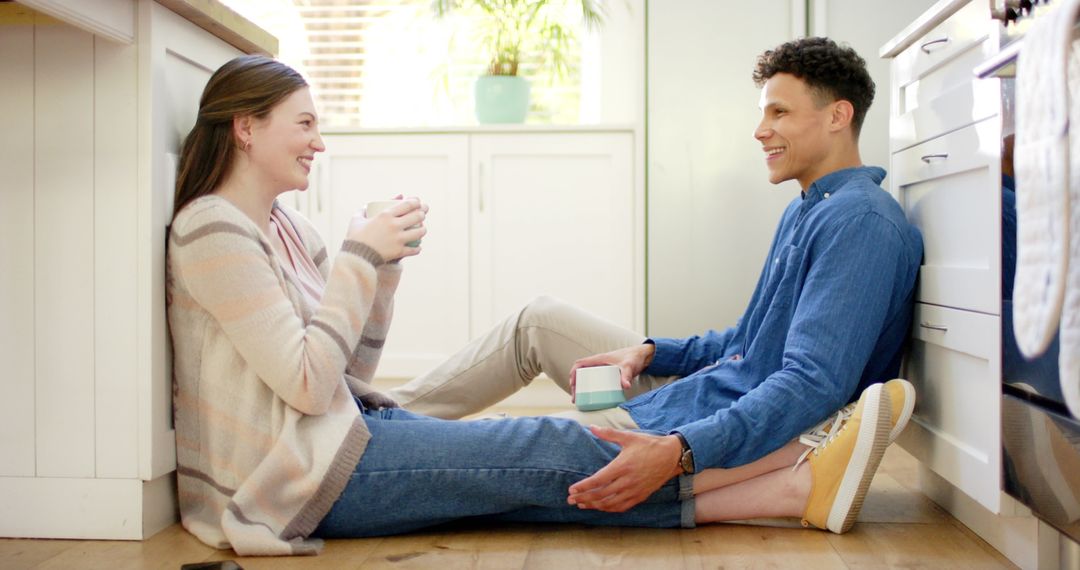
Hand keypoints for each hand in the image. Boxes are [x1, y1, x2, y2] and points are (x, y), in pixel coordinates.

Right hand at [347, 199, 426, 261]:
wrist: (355, 256)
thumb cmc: (355, 237)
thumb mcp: (356, 220)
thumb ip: (363, 210)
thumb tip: (368, 206)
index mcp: (385, 215)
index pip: (407, 205)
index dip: (416, 202)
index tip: (418, 202)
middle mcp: (394, 225)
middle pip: (417, 216)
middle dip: (422, 213)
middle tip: (422, 214)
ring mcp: (398, 239)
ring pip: (419, 232)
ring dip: (423, 230)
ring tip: (422, 229)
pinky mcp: (399, 251)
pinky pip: (414, 249)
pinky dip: (417, 248)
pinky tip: (418, 247)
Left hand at [567, 427, 682, 512]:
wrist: (672, 456)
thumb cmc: (649, 445)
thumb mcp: (628, 437)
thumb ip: (608, 434)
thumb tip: (592, 427)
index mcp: (622, 466)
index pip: (598, 480)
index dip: (583, 486)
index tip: (571, 489)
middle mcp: (627, 481)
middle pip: (601, 494)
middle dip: (584, 498)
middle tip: (570, 500)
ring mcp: (635, 490)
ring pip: (610, 503)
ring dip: (594, 505)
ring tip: (582, 504)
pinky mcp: (641, 496)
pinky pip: (622, 507)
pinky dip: (609, 509)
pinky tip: (601, 507)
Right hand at [569, 343, 654, 399]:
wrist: (643, 356)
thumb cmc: (634, 357)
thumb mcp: (629, 366)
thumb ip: (626, 375)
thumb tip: (625, 386)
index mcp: (599, 359)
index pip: (580, 363)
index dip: (573, 373)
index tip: (572, 384)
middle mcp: (598, 363)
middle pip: (581, 373)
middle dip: (575, 385)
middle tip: (575, 398)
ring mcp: (602, 369)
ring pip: (586, 378)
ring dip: (581, 388)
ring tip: (579, 400)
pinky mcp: (607, 374)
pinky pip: (594, 380)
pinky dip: (589, 388)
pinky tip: (591, 398)